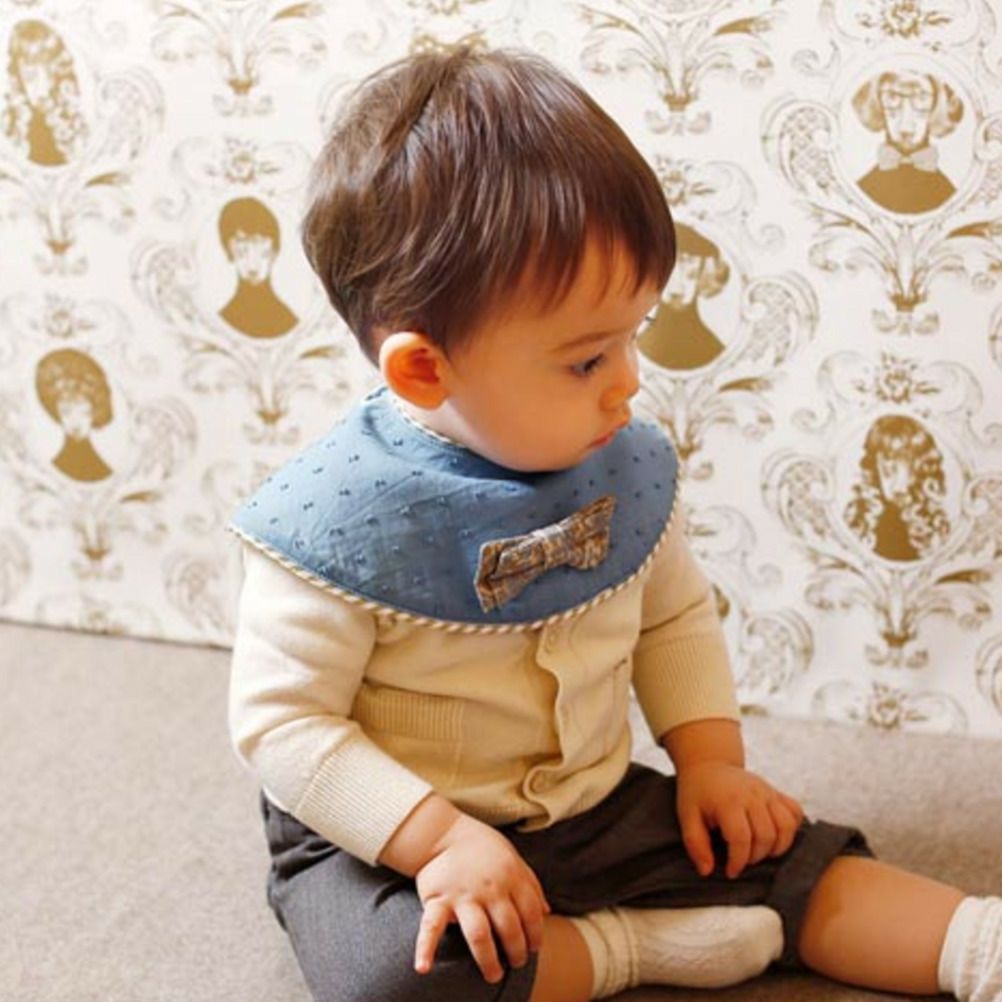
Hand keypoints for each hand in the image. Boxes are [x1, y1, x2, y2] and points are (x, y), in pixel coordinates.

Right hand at [414, 813, 549, 982]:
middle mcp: (490, 888)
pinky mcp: (438, 899)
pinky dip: (425, 948)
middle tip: (516, 964)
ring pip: (480, 934)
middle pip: (510, 928)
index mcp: (511, 876)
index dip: (536, 934)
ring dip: (488, 959)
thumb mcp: (512, 858)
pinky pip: (431, 926)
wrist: (444, 832)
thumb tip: (547, 911)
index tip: (534, 949)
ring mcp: (464, 895)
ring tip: (493, 976)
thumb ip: (530, 883)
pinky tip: (422, 968)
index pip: (531, 912)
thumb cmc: (482, 848)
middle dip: (517, 951)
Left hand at [676, 761, 803, 879]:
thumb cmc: (697, 792)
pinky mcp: (775, 791)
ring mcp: (767, 791)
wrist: (708, 764)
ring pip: (786, 826)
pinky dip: (790, 829)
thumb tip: (707, 871)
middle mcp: (752, 794)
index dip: (738, 861)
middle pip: (766, 835)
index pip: (741, 838)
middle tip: (741, 860)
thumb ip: (695, 844)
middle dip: (755, 857)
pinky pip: (795, 811)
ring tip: (759, 851)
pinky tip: (775, 836)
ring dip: (776, 846)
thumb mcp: (687, 816)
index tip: (730, 871)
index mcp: (728, 801)